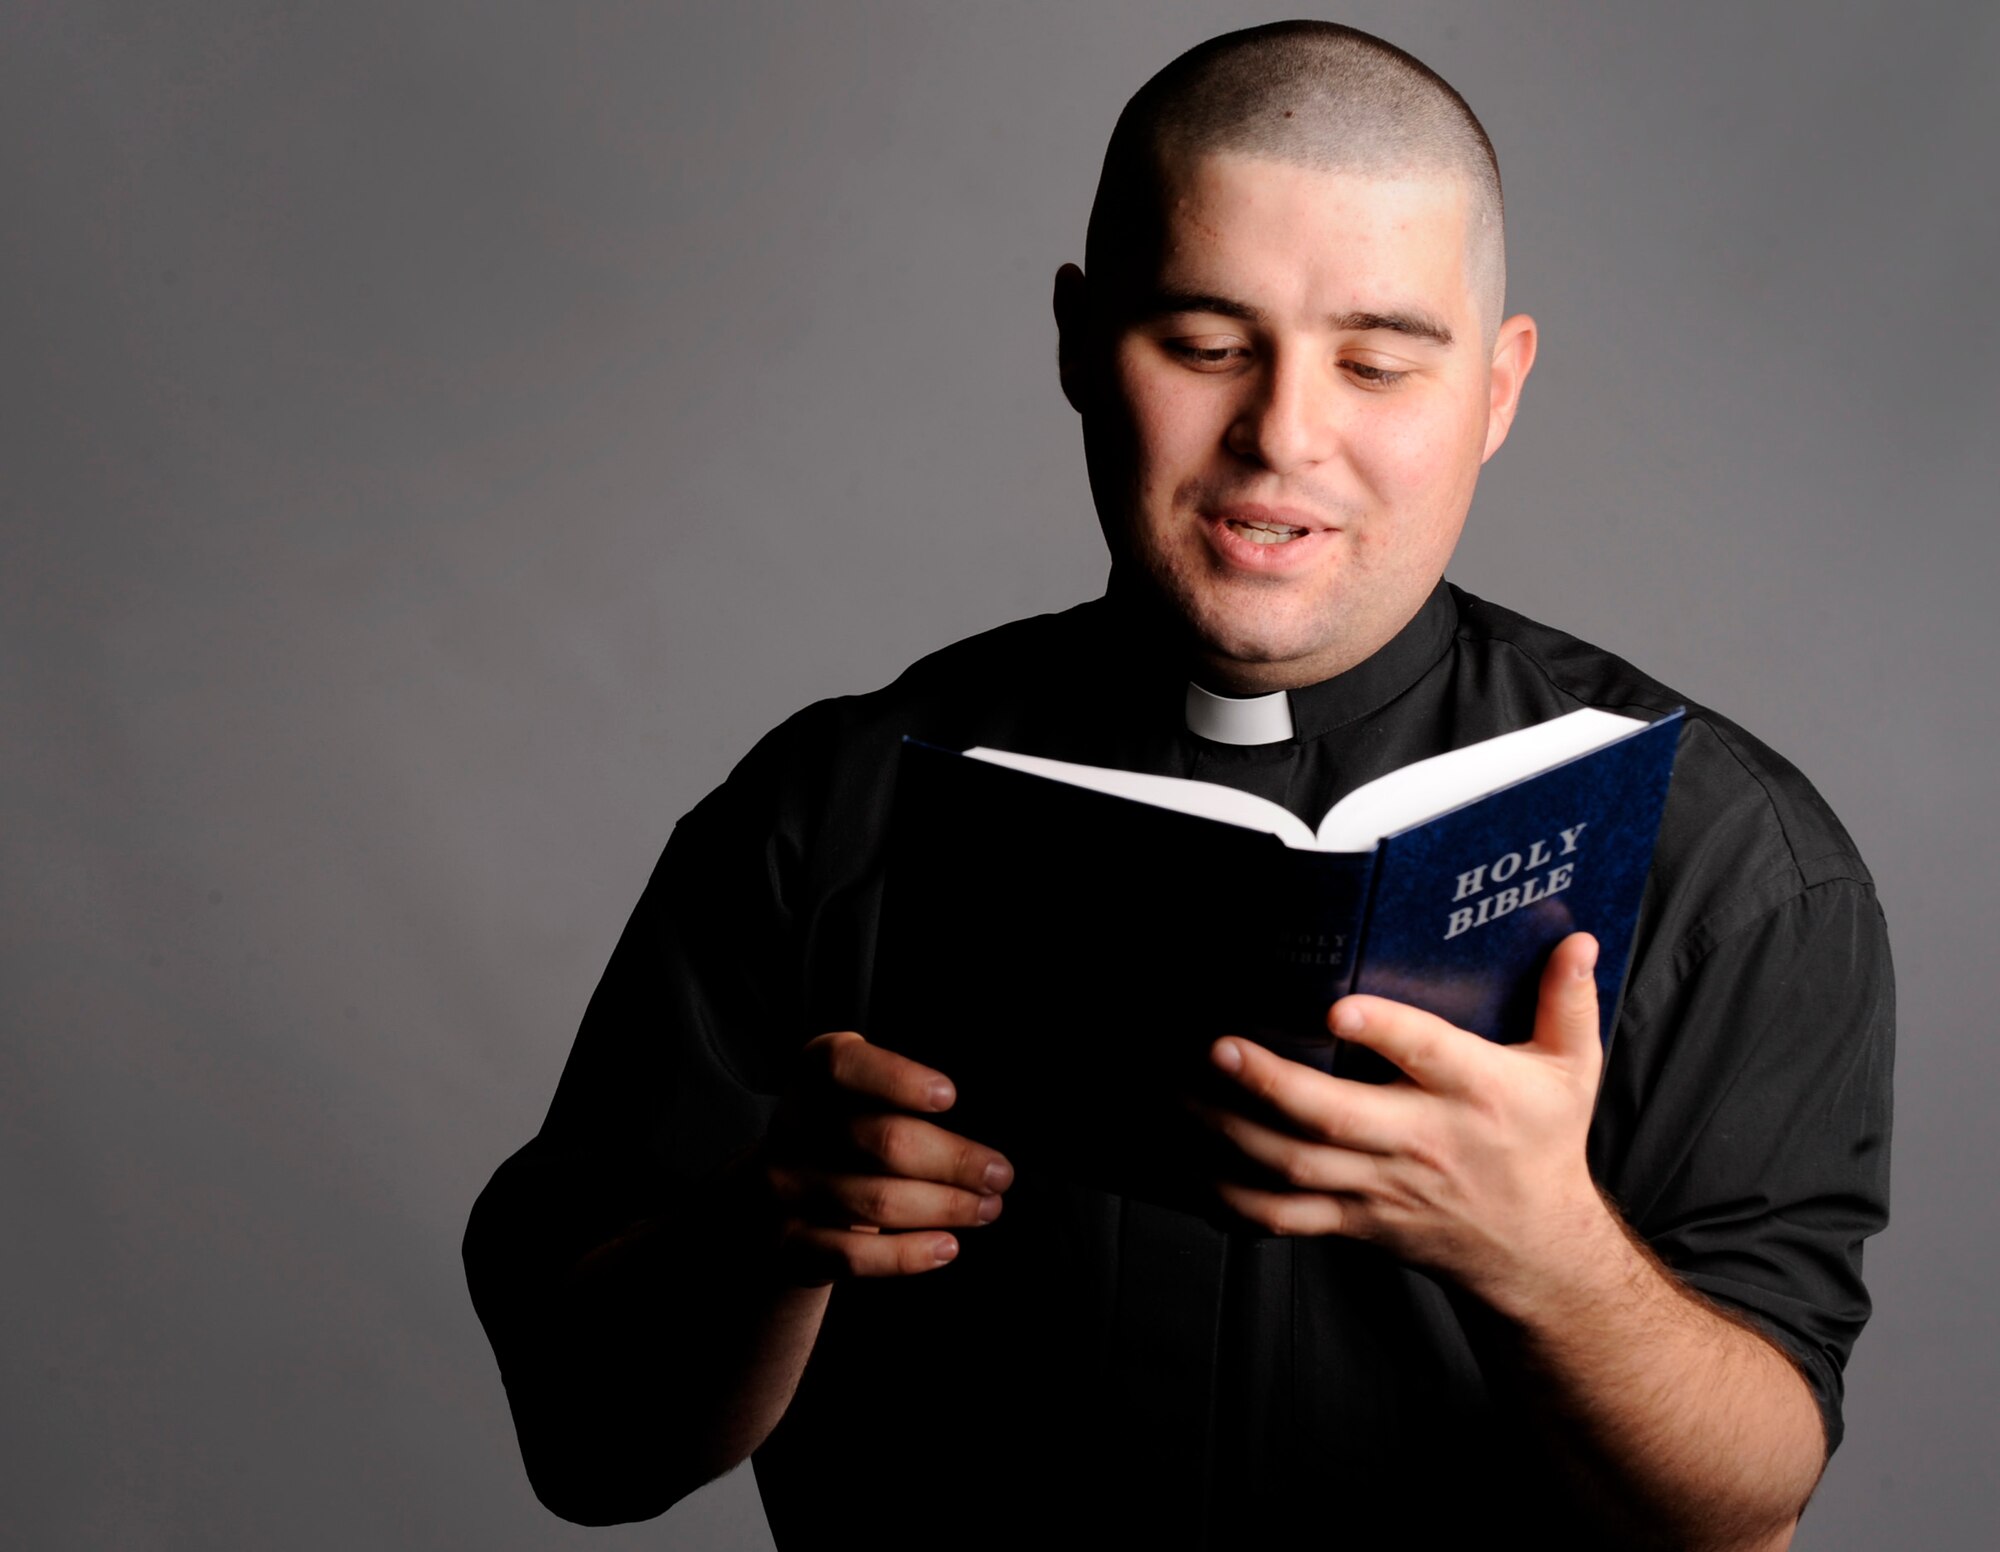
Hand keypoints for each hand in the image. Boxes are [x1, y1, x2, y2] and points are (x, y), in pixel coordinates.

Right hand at [750, 1030, 1013, 1286]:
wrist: (767, 1199)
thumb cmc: (841, 1138)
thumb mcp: (855, 1097)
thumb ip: (898, 1094)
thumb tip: (977, 1137)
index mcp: (811, 1077)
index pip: (844, 1066)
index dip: (896, 1078)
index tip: (949, 1096)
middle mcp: (791, 1127)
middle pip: (881, 1141)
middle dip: (954, 1160)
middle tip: (999, 1174)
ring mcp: (785, 1188)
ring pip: (878, 1202)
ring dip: (946, 1207)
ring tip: (987, 1208)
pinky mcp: (790, 1243)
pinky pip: (855, 1256)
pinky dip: (909, 1254)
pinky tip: (947, 1246)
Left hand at [1194, 932, 1614, 1314]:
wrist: (1535, 1251)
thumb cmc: (1543, 1145)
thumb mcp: (1572, 1072)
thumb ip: (1568, 1003)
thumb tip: (1577, 939)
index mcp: (1477, 1094)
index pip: (1428, 1056)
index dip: (1385, 1033)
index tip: (1338, 1009)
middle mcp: (1423, 1142)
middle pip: (1335, 1117)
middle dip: (1270, 1082)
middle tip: (1218, 1045)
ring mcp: (1381, 1187)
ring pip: (1293, 1165)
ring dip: (1227, 1130)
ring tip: (1178, 1090)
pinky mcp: (1353, 1220)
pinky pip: (1282, 1218)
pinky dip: (1230, 1197)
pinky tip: (1188, 1160)